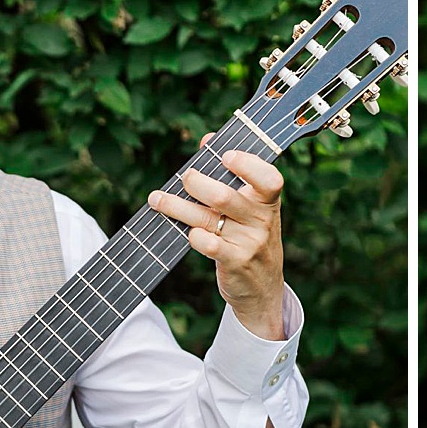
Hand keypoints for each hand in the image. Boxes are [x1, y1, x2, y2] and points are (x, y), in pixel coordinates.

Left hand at [149, 142, 285, 339]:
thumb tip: (207, 140)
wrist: (263, 287)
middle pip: (223, 196)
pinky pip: (206, 243)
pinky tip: (186, 232)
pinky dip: (191, 235)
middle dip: (196, 183)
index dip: (248, 165)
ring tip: (157, 199)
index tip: (225, 156)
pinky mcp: (235, 262)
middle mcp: (262, 220)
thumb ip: (232, 175)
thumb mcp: (250, 208)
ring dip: (176, 206)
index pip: (269, 178)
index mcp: (268, 201)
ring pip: (206, 218)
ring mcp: (249, 242)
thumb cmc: (249, 236)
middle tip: (184, 178)